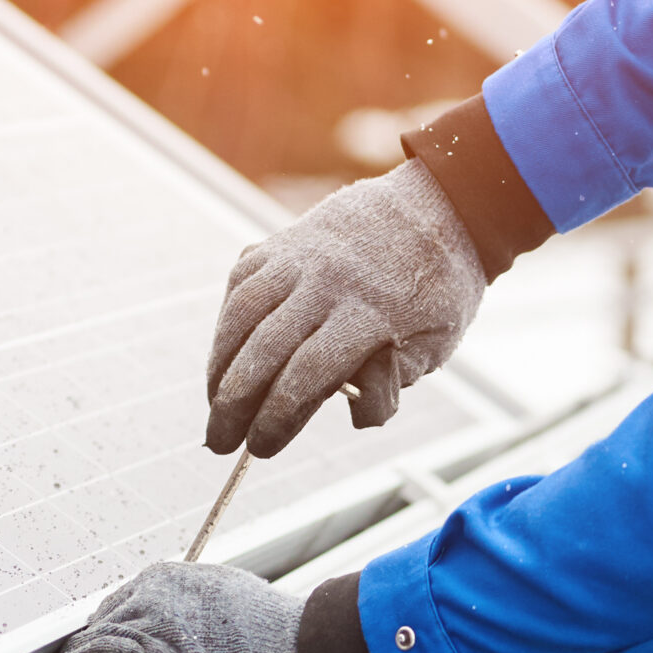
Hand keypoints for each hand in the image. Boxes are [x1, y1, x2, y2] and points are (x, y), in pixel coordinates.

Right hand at [206, 160, 484, 457]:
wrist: (437, 205)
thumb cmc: (435, 288)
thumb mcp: (435, 344)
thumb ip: (391, 383)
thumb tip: (353, 413)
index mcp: (373, 312)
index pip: (309, 373)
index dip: (277, 416)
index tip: (262, 447)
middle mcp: (329, 281)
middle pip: (266, 348)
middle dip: (235, 404)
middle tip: (222, 442)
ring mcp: (300, 256)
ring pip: (242, 313)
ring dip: (220, 366)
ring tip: (215, 405)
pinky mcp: (281, 243)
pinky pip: (241, 285)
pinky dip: (226, 324)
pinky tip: (224, 358)